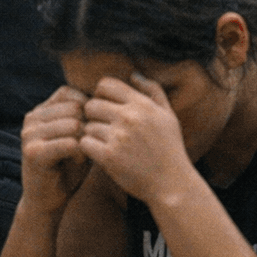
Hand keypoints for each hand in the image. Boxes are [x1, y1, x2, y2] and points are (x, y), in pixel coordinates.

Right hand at [19, 85, 91, 213]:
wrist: (50, 198)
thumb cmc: (72, 163)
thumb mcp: (82, 133)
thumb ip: (87, 113)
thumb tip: (109, 89)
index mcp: (42, 109)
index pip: (72, 93)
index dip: (89, 109)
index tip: (91, 129)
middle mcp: (32, 118)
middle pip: (76, 108)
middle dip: (88, 126)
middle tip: (87, 145)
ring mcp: (29, 134)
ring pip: (74, 124)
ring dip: (86, 141)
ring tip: (82, 153)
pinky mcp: (33, 152)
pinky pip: (70, 143)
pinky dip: (81, 153)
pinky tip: (78, 161)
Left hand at [79, 73, 196, 205]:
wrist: (171, 182)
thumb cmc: (170, 148)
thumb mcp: (168, 116)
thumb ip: (153, 91)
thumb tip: (134, 74)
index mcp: (143, 104)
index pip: (106, 84)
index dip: (101, 94)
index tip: (105, 107)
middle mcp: (130, 117)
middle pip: (91, 104)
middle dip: (93, 116)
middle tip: (102, 128)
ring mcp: (118, 137)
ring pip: (86, 126)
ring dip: (92, 135)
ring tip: (104, 144)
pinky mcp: (108, 156)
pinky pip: (84, 144)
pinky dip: (89, 150)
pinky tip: (100, 155)